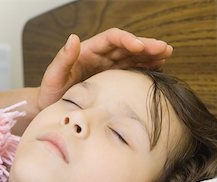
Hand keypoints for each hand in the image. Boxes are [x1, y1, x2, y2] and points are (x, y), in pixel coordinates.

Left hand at [37, 28, 172, 108]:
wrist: (50, 109)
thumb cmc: (50, 93)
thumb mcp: (53, 77)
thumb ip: (62, 59)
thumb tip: (73, 38)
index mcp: (88, 51)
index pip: (111, 39)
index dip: (127, 40)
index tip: (140, 46)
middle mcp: (100, 57)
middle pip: (127, 46)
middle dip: (146, 45)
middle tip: (165, 49)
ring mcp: (108, 68)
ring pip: (132, 57)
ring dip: (149, 55)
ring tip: (167, 55)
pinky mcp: (112, 81)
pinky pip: (131, 70)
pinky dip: (145, 68)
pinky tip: (158, 69)